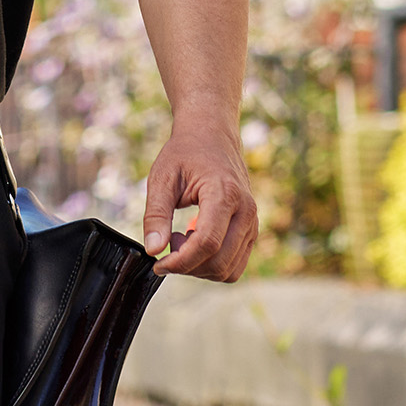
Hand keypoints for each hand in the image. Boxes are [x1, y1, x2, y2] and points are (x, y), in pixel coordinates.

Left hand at [142, 116, 256, 280]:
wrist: (212, 136)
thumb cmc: (185, 153)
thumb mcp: (162, 178)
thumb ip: (156, 214)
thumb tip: (153, 249)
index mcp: (225, 195)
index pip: (207, 243)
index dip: (180, 261)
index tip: (158, 263)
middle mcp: (246, 211)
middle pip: (219, 262)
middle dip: (187, 265)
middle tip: (168, 242)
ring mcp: (252, 222)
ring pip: (229, 269)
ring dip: (200, 267)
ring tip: (182, 239)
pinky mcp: (251, 230)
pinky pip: (235, 264)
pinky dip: (212, 264)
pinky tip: (195, 242)